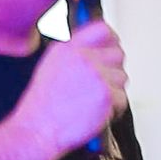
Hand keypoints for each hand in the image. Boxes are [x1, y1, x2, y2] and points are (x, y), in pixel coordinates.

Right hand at [15, 24, 125, 156]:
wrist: (38, 130)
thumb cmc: (42, 107)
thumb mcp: (50, 68)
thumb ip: (74, 54)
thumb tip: (96, 50)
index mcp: (68, 49)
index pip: (102, 29)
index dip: (111, 40)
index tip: (111, 49)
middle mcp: (83, 58)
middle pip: (118, 54)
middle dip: (113, 71)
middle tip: (102, 85)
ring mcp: (96, 75)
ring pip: (122, 78)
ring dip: (113, 92)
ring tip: (94, 103)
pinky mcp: (106, 95)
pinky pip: (123, 99)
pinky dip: (114, 110)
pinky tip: (96, 114)